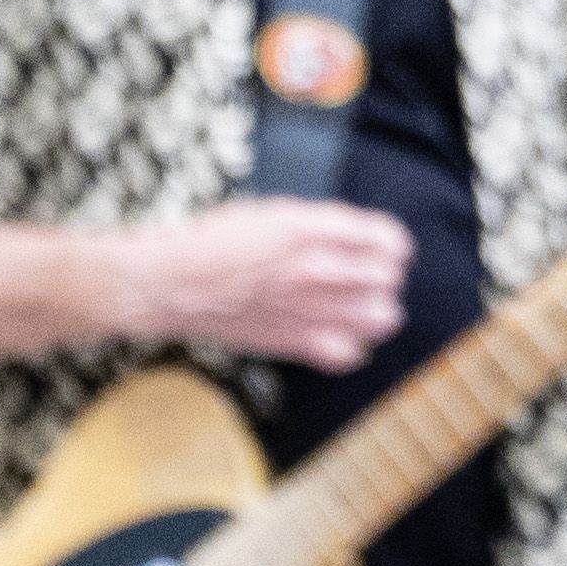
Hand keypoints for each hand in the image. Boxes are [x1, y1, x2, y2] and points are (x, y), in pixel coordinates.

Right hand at [126, 199, 412, 370]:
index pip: (387, 240)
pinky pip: (349, 353)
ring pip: (381, 317)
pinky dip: (352, 345)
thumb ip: (324, 225)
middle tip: (370, 275)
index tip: (386, 248)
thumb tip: (364, 239)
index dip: (392, 243)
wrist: (174, 282)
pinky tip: (339, 331)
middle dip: (386, 274)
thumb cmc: (219, 241)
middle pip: (389, 278)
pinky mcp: (293, 342)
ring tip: (362, 304)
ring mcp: (305, 309)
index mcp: (310, 229)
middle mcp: (313, 269)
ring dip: (378, 308)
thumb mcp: (276, 211)